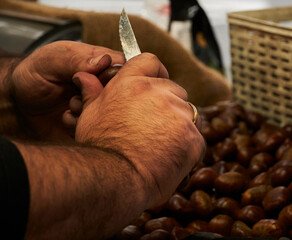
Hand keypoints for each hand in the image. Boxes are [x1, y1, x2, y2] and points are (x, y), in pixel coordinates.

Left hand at [9, 41, 124, 140]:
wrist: (18, 106)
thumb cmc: (32, 77)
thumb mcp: (50, 61)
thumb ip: (76, 60)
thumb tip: (105, 60)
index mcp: (96, 63)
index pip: (122, 67)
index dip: (115, 75)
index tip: (99, 79)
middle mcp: (100, 85)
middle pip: (120, 91)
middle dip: (100, 95)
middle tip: (78, 93)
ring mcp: (96, 105)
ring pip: (110, 112)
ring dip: (88, 111)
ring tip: (70, 104)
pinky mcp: (90, 124)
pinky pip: (96, 129)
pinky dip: (81, 125)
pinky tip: (66, 117)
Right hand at [73, 53, 205, 205]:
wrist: (116, 180)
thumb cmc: (99, 149)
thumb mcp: (88, 117)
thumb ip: (92, 93)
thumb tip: (84, 77)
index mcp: (131, 83)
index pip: (151, 61)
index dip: (154, 72)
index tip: (155, 85)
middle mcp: (158, 92)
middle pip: (173, 89)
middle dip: (168, 104)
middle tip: (155, 126)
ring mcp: (179, 113)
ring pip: (188, 112)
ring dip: (180, 124)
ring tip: (162, 145)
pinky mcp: (193, 136)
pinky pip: (196, 136)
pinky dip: (187, 146)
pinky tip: (171, 157)